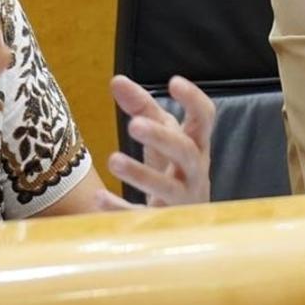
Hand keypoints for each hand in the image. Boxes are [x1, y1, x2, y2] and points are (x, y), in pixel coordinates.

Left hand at [96, 75, 213, 208]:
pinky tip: (99, 198)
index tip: (174, 82)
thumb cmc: (173, 168)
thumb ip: (141, 107)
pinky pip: (143, 218)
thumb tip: (116, 80)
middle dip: (161, 138)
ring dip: (141, 174)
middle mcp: (194, 171)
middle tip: (133, 125)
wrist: (185, 220)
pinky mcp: (163, 223)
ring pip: (168, 187)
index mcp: (196, 145)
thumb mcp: (161, 135)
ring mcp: (182, 200)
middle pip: (185, 152)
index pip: (204, 119)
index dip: (193, 100)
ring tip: (113, 160)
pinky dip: (121, 209)